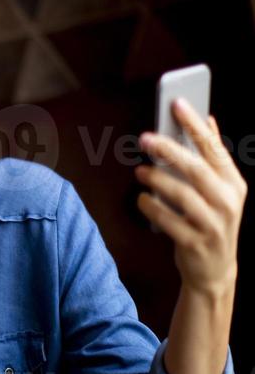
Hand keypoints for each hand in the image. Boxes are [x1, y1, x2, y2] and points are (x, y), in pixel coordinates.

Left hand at [135, 99, 247, 295]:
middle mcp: (228, 202)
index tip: (177, 104)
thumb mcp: (219, 190)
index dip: (195, 125)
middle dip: (169, 150)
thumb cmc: (211, 220)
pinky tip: (142, 199)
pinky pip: (169, 221)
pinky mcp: (195, 243)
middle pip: (196, 170)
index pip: (214, 148)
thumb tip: (208, 119)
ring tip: (140, 171)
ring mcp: (213, 225)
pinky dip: (152, 207)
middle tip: (145, 138)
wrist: (215, 270)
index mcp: (234, 184)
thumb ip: (213, 157)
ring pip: (182, 195)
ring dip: (157, 180)